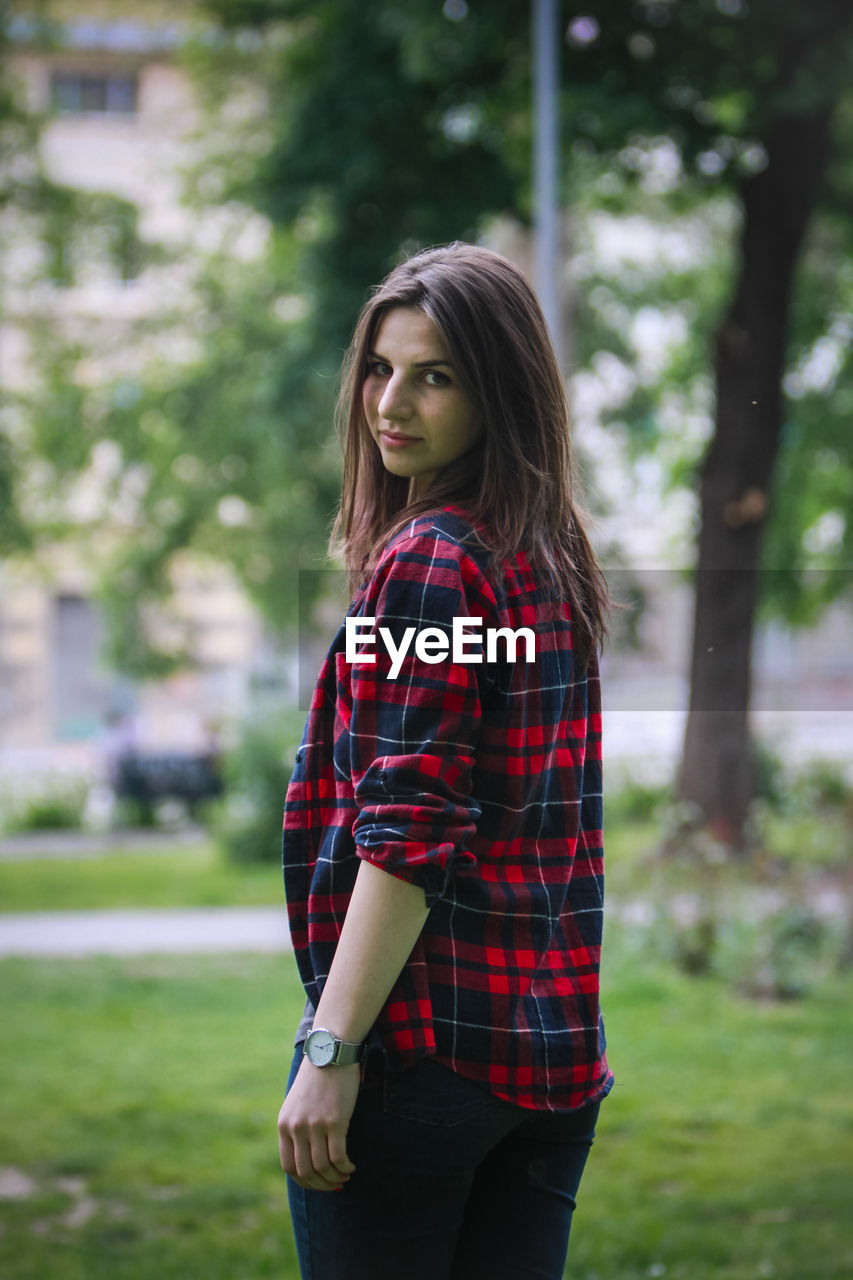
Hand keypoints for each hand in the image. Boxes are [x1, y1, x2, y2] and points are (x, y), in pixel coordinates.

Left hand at [278, 1055, 360, 1190]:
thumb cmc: (318, 1078)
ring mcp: (314, 1125)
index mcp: (284, 1125)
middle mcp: (296, 1128)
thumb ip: (297, 1127)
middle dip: (321, 1184)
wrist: (330, 1053)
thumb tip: (307, 1155)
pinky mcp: (334, 1121)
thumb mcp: (297, 1103)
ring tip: (346, 1175)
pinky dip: (345, 1167)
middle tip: (335, 1185)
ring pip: (323, 1167)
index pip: (289, 1167)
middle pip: (306, 1171)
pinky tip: (351, 1166)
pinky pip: (338, 1157)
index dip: (305, 1181)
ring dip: (335, 1178)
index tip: (318, 1183)